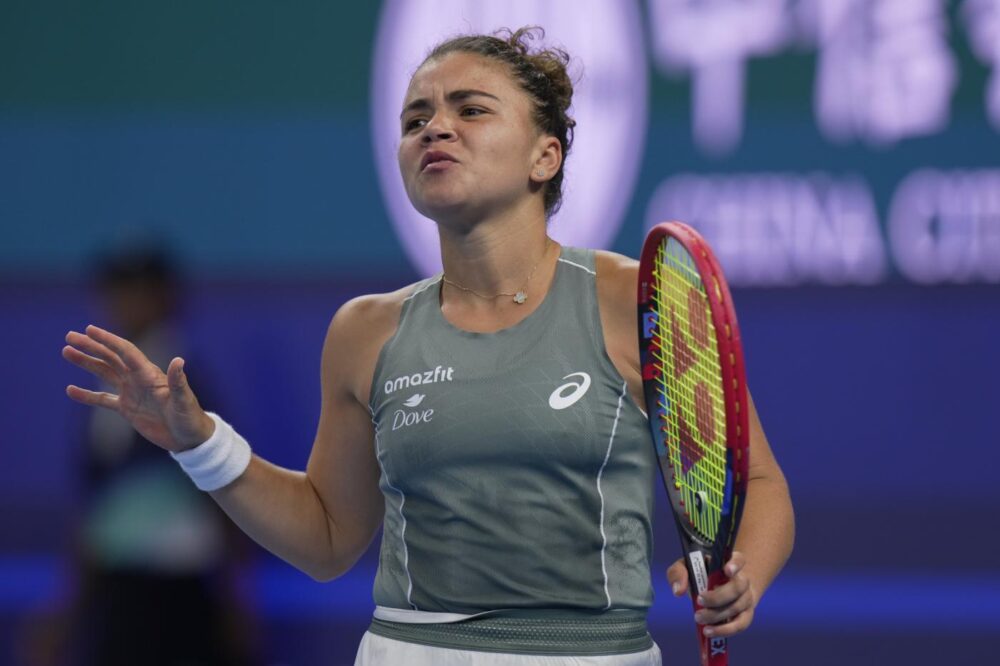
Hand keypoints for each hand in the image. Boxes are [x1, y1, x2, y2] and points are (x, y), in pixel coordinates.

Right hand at [63, 324, 214, 452]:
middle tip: (69, 336)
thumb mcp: (184, 400)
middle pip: (111, 357)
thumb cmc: (190, 417)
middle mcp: (138, 379)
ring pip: (104, 373)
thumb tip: (179, 360)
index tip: (89, 330)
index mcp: (150, 374)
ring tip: (66, 352)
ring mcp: (132, 393)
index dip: (108, 340)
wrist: (189, 438)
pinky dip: (87, 395)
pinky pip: (103, 399)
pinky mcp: (127, 409)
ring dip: (86, 362)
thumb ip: (178, 381)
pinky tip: (71, 390)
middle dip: (91, 346)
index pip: (126, 352)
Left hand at [666, 551, 756, 638]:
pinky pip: (740, 624)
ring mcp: (746, 598)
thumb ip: (678, 573)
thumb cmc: (701, 575)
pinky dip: (724, 630)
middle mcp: (742, 579)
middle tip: (699, 600)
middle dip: (718, 596)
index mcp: (728, 562)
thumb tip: (678, 590)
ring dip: (716, 615)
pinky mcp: (745, 615)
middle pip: (738, 587)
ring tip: (698, 617)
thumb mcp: (685, 568)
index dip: (735, 564)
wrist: (717, 589)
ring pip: (737, 607)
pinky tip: (709, 631)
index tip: (727, 570)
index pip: (739, 559)